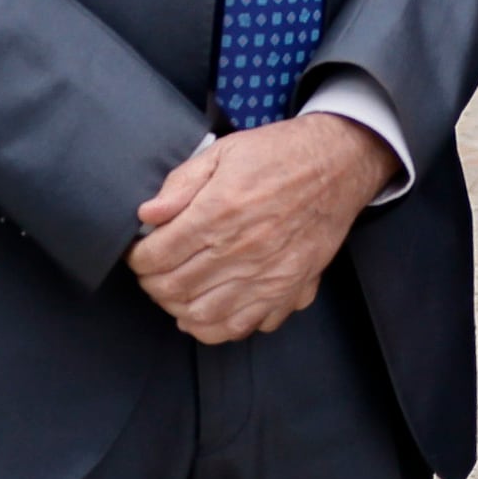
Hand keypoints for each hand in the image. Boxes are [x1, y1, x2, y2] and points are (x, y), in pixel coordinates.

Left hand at [127, 112, 376, 343]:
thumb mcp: (225, 151)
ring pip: (201, 315)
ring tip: (176, 290)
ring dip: (178, 307)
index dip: (138, 258)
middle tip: (153, 271)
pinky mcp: (288, 291)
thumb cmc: (280, 154)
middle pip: (173, 289)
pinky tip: (205, 310)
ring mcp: (266, 277)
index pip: (157, 256)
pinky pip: (240, 327)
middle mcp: (241, 250)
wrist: (339, 164)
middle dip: (152, 283)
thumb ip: (182, 183)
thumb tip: (147, 214)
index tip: (140, 252)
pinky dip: (214, 327)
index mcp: (220, 212)